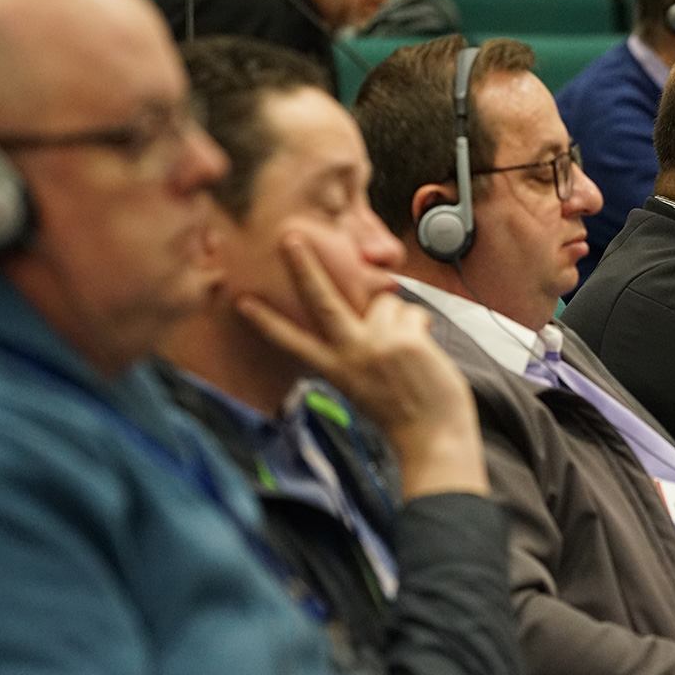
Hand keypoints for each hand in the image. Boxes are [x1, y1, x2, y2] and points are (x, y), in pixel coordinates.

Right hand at [236, 233, 487, 499]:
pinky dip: (422, 327)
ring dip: (401, 320)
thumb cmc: (406, 413)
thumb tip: (380, 303)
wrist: (433, 437)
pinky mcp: (404, 339)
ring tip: (409, 355)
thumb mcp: (367, 382)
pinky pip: (413, 312)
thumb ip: (363, 345)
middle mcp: (350, 355)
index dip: (267, 321)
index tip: (241, 301)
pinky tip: (424, 356)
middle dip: (304, 266)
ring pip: (386, 303)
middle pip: (321, 301)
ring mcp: (376, 345)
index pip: (293, 343)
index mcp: (335, 371)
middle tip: (290, 237)